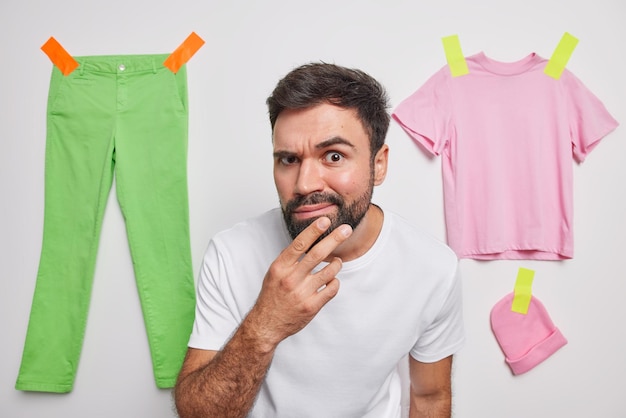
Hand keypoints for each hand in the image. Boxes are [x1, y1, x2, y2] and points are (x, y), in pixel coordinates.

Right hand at [247, 217, 351, 349]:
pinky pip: (332, 288)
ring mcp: (302, 293)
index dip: (313, 231)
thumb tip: (308, 240)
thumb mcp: (274, 272)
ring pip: (330, 271)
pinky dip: (335, 282)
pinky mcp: (312, 306)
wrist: (266, 324)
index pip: (299, 244)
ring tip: (336, 261)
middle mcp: (291, 279)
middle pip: (317, 254)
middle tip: (346, 229)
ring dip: (337, 263)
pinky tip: (331, 281)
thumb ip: (290, 258)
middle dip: (334, 239)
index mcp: (280, 267)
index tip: (324, 220)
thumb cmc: (272, 295)